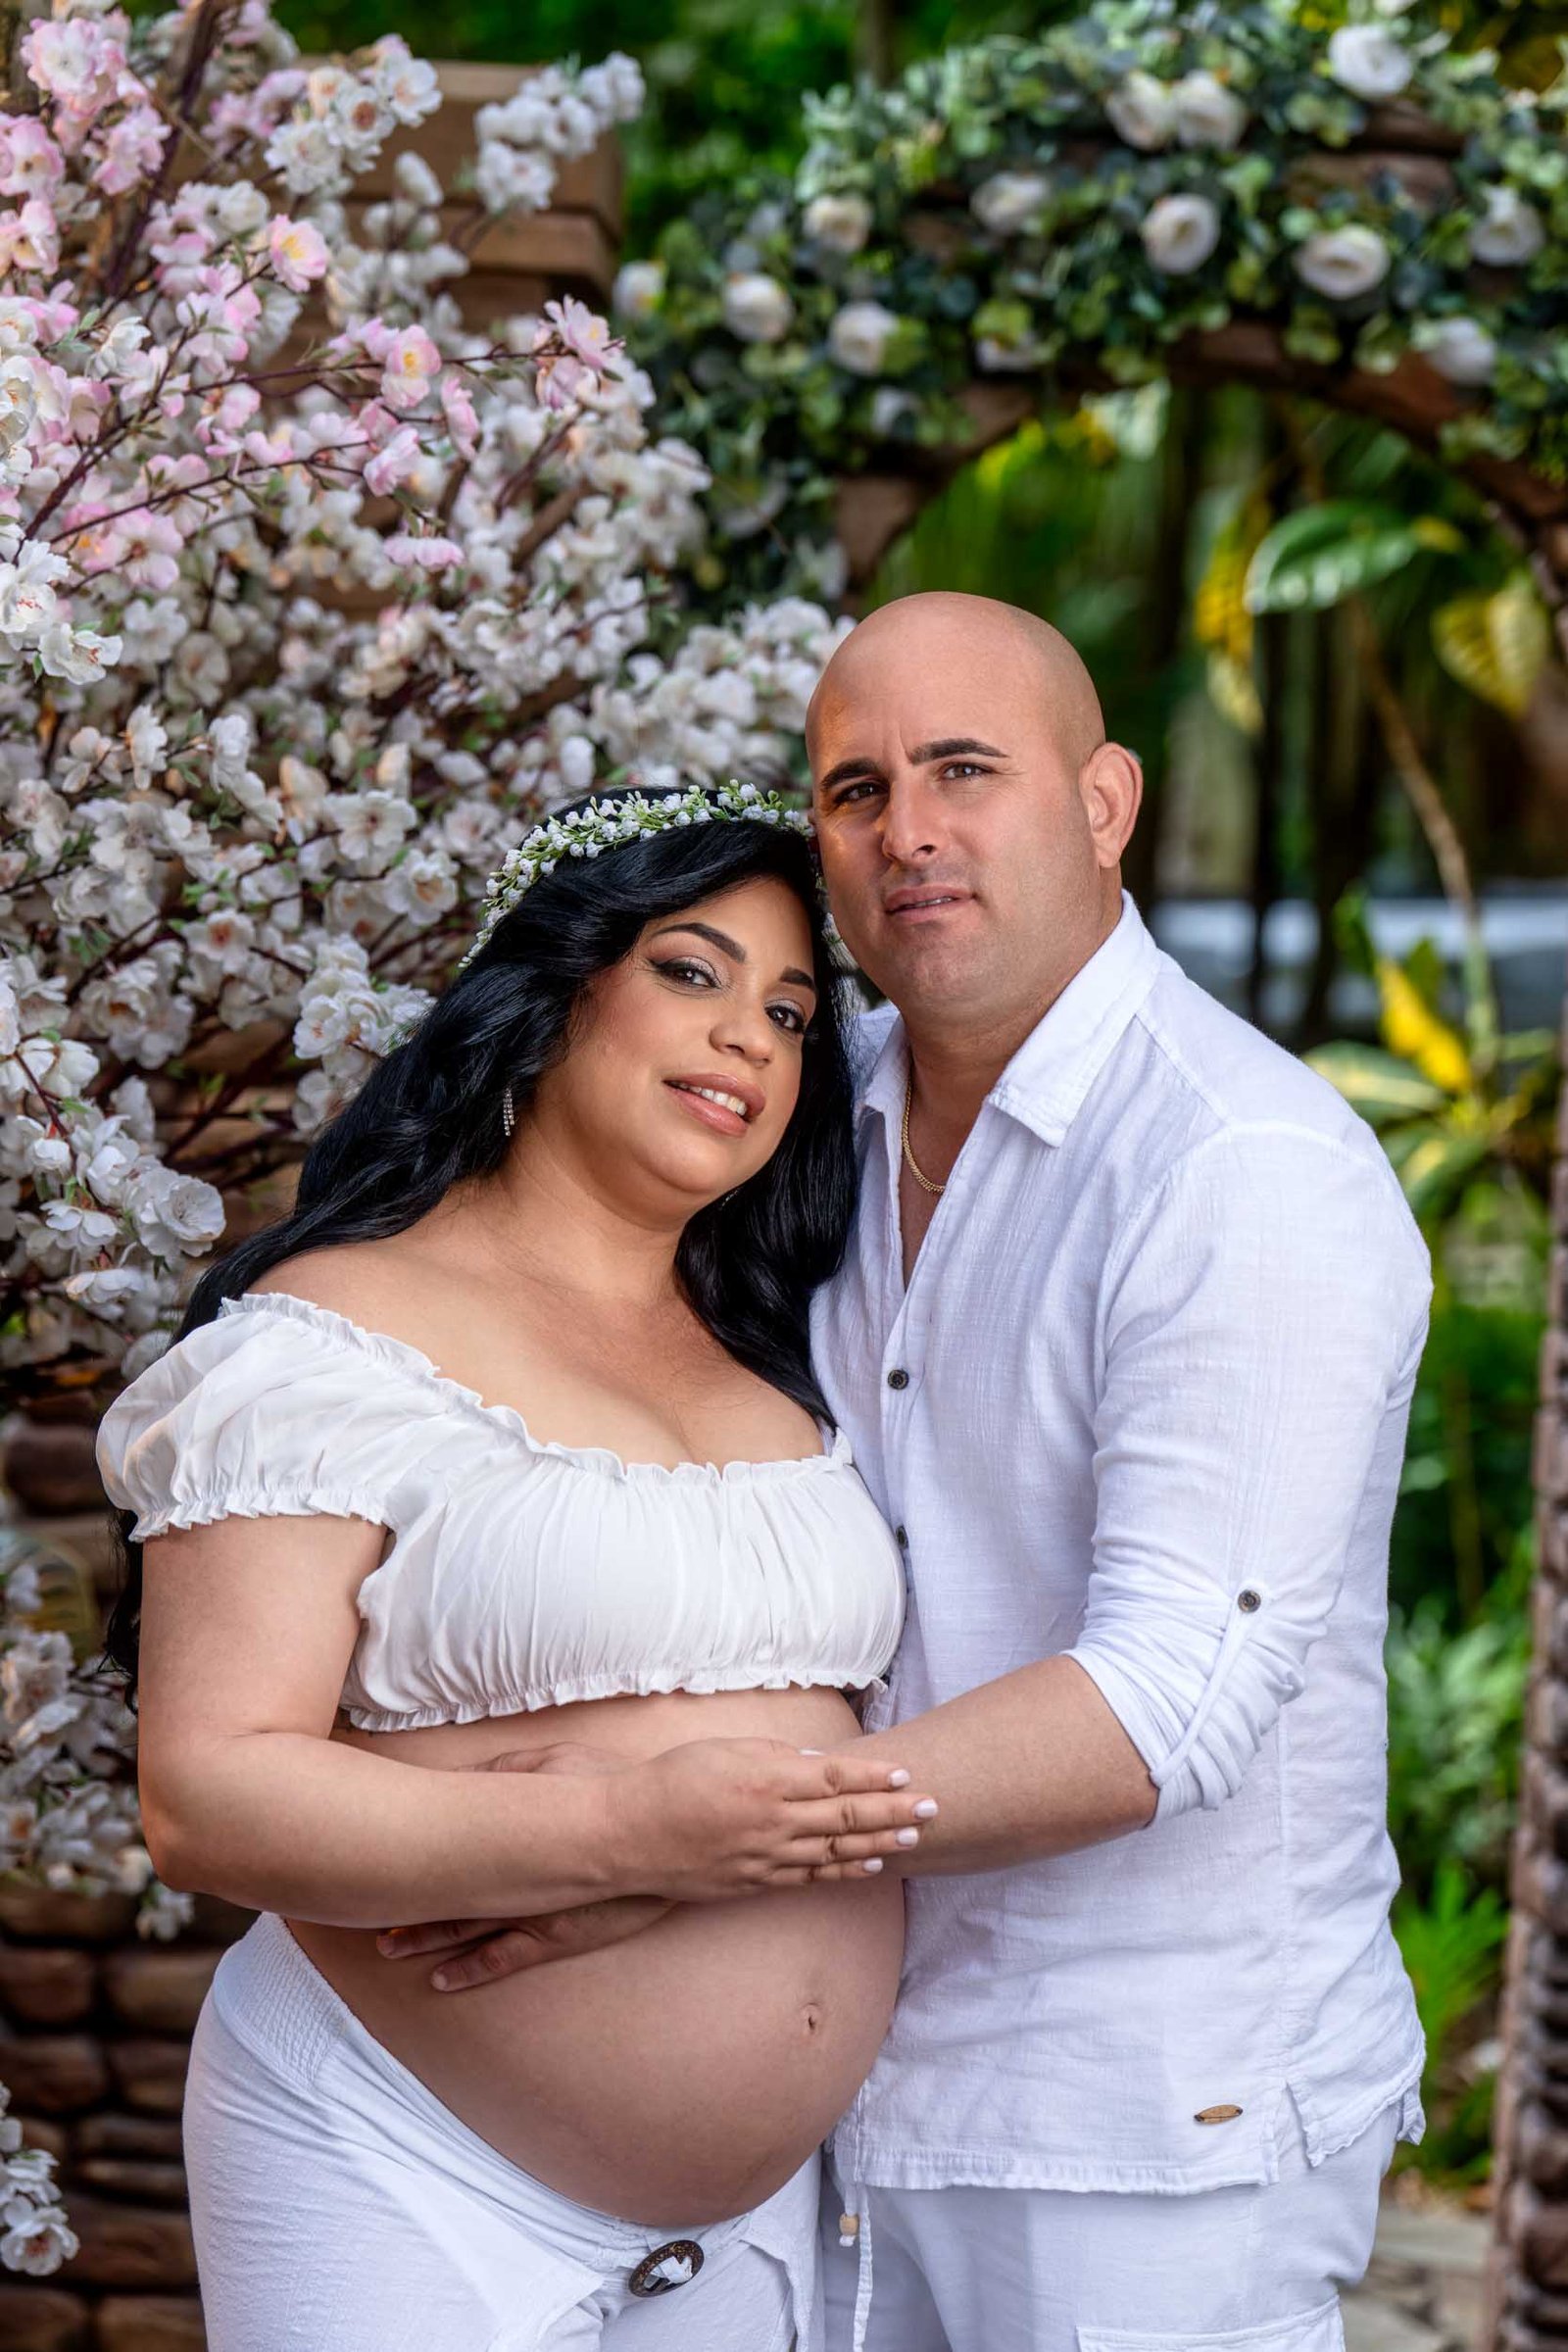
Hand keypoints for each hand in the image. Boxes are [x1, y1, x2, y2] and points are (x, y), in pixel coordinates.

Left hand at [374, 1744, 667, 1989]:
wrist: (669, 1831)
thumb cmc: (614, 1785)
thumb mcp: (555, 1762)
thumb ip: (507, 1772)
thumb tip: (464, 1781)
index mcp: (509, 1832)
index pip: (444, 1851)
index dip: (404, 1865)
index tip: (368, 1868)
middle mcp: (515, 1879)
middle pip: (445, 1895)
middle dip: (403, 1909)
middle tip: (364, 1921)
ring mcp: (535, 1912)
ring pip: (465, 1931)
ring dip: (424, 1940)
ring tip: (387, 1947)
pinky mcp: (560, 1935)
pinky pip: (505, 1959)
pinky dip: (471, 1970)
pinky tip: (442, 1980)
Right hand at [602, 1735, 935, 1902]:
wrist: (628, 1834)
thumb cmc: (673, 1780)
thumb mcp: (725, 1749)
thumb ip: (775, 1755)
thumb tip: (819, 1764)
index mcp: (766, 1779)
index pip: (836, 1777)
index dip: (875, 1777)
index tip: (907, 1774)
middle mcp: (773, 1821)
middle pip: (847, 1815)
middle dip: (894, 1811)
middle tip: (932, 1808)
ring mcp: (766, 1856)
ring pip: (836, 1850)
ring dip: (879, 1842)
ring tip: (914, 1838)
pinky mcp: (754, 1882)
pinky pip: (809, 1876)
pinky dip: (843, 1870)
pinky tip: (868, 1865)